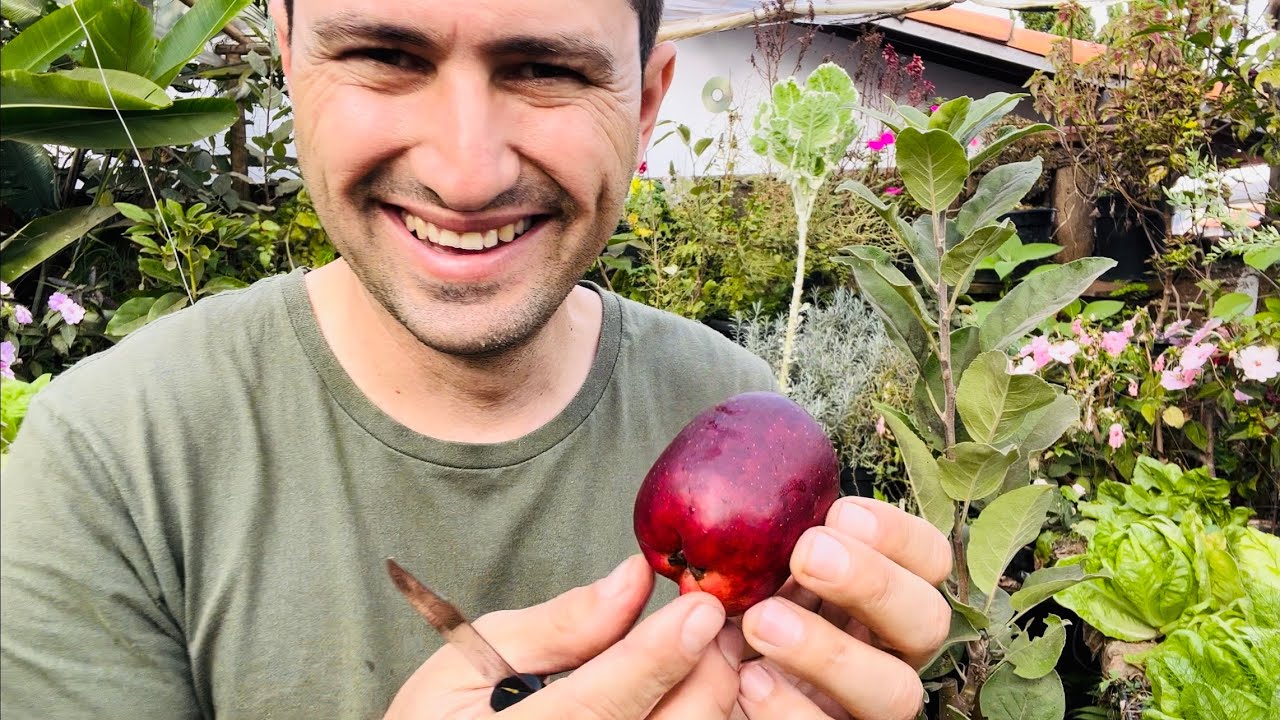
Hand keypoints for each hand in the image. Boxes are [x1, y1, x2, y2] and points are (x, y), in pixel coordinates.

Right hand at [384, 554, 742, 719]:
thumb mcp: (469, 662)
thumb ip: (558, 625)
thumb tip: (633, 580)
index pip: (600, 706)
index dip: (656, 657)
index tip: (701, 607)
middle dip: (701, 669)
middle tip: (707, 617)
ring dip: (708, 692)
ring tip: (701, 649)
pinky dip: (698, 714)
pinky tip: (685, 687)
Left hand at [734, 497, 952, 719]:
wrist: (705, 688)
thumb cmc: (741, 615)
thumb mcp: (762, 572)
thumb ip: (781, 542)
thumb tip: (767, 494)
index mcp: (887, 596)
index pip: (931, 560)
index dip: (898, 534)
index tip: (840, 513)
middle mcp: (894, 650)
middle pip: (929, 621)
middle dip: (874, 582)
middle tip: (808, 556)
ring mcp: (872, 704)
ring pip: (897, 691)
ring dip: (831, 652)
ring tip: (762, 622)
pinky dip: (791, 709)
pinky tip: (750, 678)